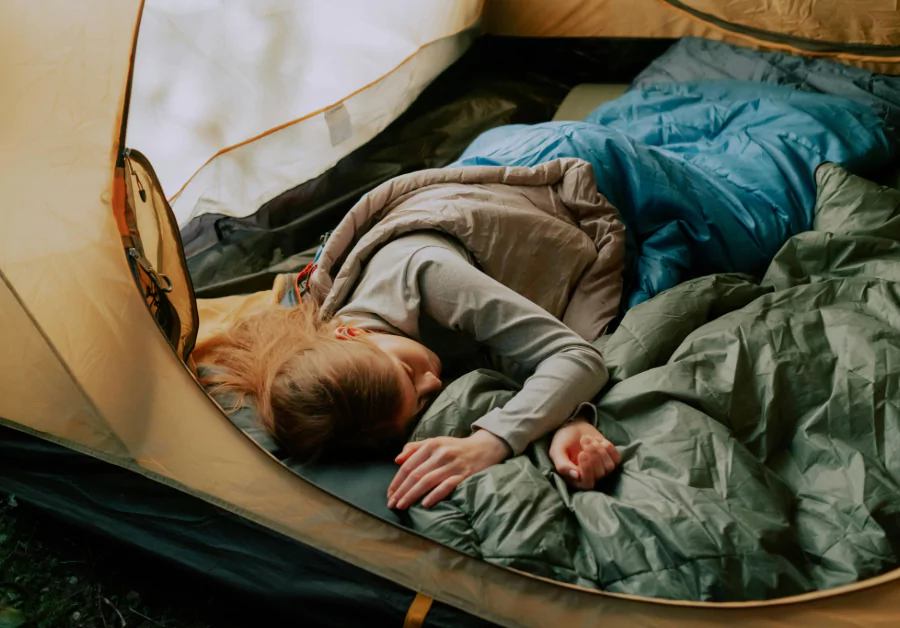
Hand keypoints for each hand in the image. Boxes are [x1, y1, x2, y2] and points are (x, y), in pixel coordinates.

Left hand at [388, 430, 510, 509]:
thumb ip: (415, 448)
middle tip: (392, 504)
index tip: (389, 494)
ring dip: (412, 495)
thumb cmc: (455, 447)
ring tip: (402, 506)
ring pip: (427, 481)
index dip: (397, 480)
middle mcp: (441, 454)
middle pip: (415, 474)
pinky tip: (424, 504)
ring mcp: (453, 465)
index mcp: (432, 445)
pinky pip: (446, 486)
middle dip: (401, 491)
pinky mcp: (464, 475)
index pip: (409, 465)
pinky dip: (434, 495)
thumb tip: (397, 460)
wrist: (485, 447)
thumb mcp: (435, 442)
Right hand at [549, 419, 620, 489]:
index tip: (582, 453)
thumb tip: (576, 476)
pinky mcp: (611, 460)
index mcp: (576, 479)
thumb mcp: (556, 451)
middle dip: (593, 454)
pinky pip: (617, 459)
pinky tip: (599, 441)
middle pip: (599, 474)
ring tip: (589, 439)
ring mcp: (602, 469)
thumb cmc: (563, 441)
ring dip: (600, 449)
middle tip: (583, 439)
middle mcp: (590, 477)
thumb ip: (562, 465)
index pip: (587, 484)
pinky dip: (609, 447)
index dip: (587, 469)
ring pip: (609, 467)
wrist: (573, 427)